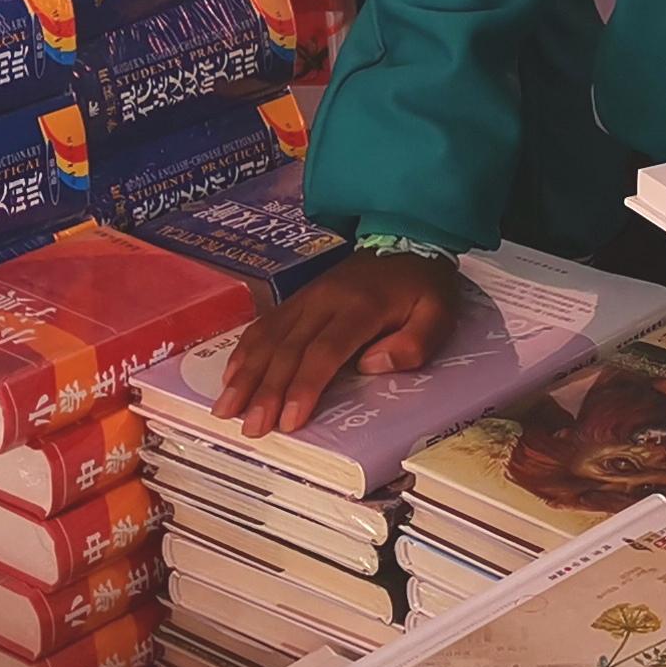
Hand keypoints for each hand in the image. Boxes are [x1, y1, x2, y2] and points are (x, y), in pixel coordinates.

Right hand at [210, 250, 455, 436]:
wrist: (406, 238)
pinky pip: (264, 324)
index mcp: (362, 306)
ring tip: (226, 410)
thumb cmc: (423, 288)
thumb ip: (415, 343)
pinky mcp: (297, 298)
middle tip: (250, 428)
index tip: (290, 421)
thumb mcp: (439, 314)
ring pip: (269, 337)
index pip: (326, 351)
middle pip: (289, 349)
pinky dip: (244, 351)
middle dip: (267, 392)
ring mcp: (306, 297)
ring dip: (246, 375)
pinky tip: (231, 377)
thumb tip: (370, 365)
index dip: (305, 386)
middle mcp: (325, 300)